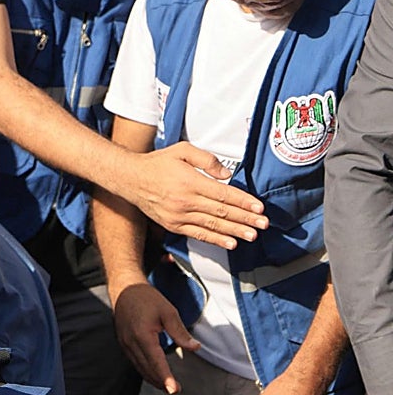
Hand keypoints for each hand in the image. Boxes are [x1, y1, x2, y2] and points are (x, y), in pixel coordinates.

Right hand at [110, 279, 199, 393]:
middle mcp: (131, 343)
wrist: (125, 289)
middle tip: (176, 390)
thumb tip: (194, 347)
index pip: (156, 362)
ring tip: (166, 386)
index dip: (166, 377)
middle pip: (147, 369)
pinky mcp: (124, 344)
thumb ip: (180, 332)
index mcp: (143, 335)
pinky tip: (153, 373)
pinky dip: (145, 370)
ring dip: (153, 378)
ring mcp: (125, 344)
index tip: (173, 389)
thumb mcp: (168, 312)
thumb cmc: (147, 298)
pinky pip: (135, 362)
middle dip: (161, 382)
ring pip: (140, 368)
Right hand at [132, 142, 268, 249]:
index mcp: (191, 182)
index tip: (259, 208)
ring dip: (235, 232)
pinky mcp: (173, 225)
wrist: (131, 179)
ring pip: (213, 226)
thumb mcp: (182, 150)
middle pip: (222, 212)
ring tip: (252, 236)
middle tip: (263, 224)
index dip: (244, 202)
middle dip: (245, 219)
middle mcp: (186, 202)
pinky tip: (230, 243)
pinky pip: (198, 234)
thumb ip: (207, 159)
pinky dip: (215, 240)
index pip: (224, 194)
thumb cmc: (158, 163)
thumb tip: (227, 174)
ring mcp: (179, 216)